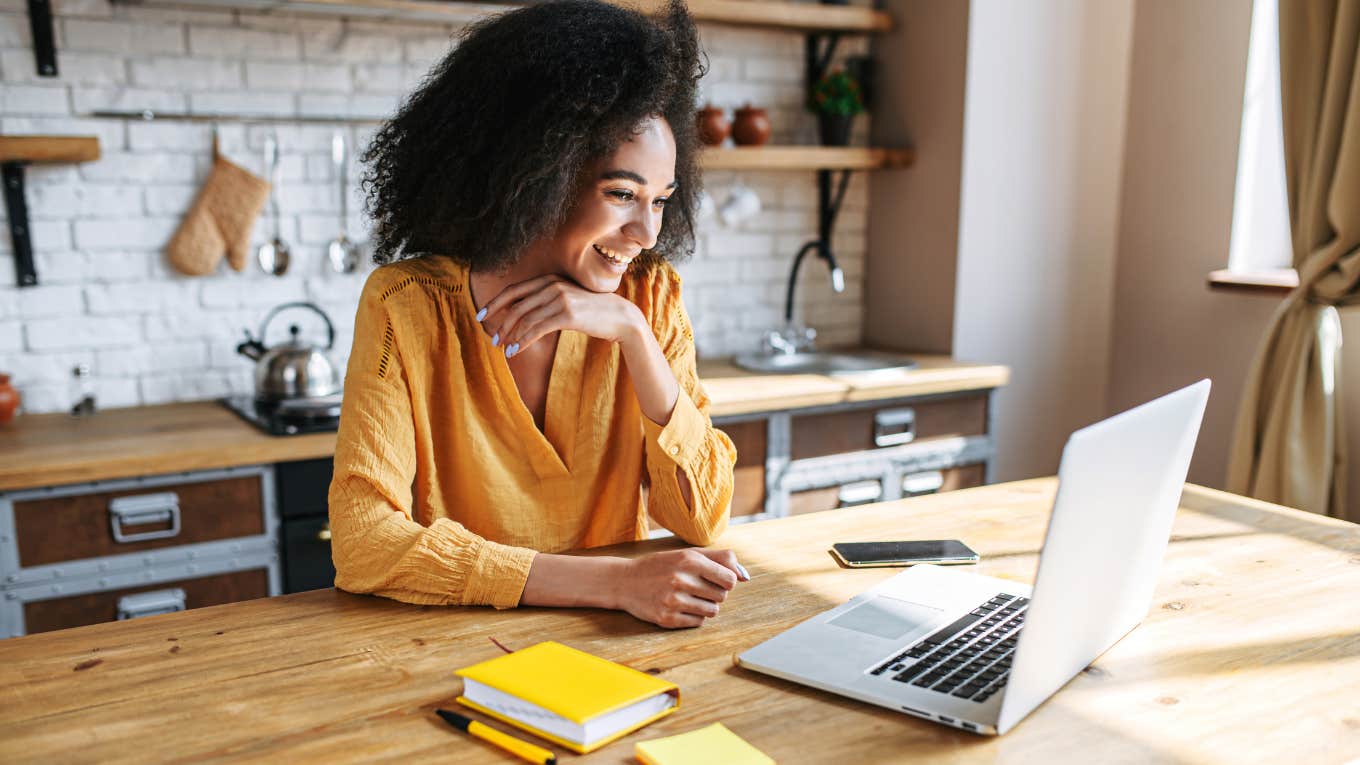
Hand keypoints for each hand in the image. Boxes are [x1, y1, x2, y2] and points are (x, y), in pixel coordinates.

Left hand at [478, 274, 642, 356]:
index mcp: (550, 279)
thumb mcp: (567, 299)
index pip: (514, 289)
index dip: (495, 302)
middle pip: (516, 305)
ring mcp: (560, 298)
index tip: (481, 314)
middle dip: (501, 323)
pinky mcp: (567, 314)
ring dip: (511, 335)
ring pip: (525, 319)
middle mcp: (553, 285)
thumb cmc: (592, 311)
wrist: (620, 317)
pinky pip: (537, 329)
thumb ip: (545, 301)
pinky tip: (516, 350)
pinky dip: (523, 341)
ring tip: (504, 348)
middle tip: (493, 338)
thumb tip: (520, 314)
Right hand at [613, 548, 749, 628]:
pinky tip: (680, 607)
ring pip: (712, 611)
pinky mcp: (666, 619)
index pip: (729, 579)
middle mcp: (681, 580)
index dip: (726, 581)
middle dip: (714, 593)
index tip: (715, 579)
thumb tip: (746, 576)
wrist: (624, 581)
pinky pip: (698, 623)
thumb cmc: (660, 566)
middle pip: (722, 596)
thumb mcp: (687, 554)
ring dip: (705, 606)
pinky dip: (693, 616)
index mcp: (689, 560)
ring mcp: (673, 601)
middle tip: (697, 587)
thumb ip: (719, 559)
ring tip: (689, 597)